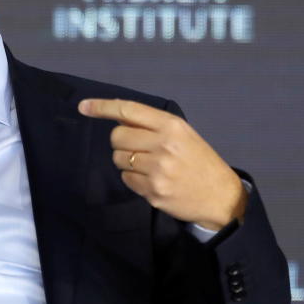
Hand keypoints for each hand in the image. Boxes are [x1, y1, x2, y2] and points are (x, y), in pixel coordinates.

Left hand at [78, 98, 245, 230]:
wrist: (221, 196)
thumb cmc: (199, 160)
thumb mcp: (182, 134)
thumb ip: (152, 125)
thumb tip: (117, 117)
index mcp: (171, 126)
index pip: (129, 110)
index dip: (102, 107)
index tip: (83, 106)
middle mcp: (163, 145)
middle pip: (117, 136)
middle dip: (121, 142)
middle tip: (139, 149)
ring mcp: (157, 170)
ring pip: (118, 159)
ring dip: (127, 161)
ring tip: (150, 166)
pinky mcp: (153, 191)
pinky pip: (126, 179)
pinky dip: (133, 179)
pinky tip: (152, 180)